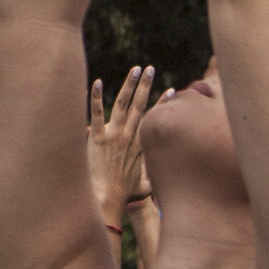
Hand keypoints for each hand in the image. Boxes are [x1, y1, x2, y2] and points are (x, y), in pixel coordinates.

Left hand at [84, 68, 158, 215]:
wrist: (108, 199)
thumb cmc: (124, 196)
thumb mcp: (143, 187)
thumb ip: (150, 182)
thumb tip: (157, 184)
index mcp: (141, 145)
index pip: (154, 119)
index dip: (163, 104)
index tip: (172, 90)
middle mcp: (130, 137)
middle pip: (141, 105)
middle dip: (146, 85)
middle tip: (150, 69)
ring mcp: (115, 136)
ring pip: (124, 104)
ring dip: (130, 85)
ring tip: (135, 69)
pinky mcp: (98, 138)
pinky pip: (97, 113)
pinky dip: (97, 97)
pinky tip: (98, 82)